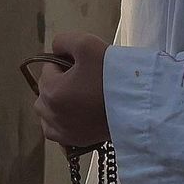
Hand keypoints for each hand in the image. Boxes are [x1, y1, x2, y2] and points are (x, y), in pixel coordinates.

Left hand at [33, 31, 110, 147]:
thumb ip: (64, 41)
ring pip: (47, 112)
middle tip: (85, 79)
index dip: (65, 63)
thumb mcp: (87, 44)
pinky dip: (59, 122)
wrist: (138, 105)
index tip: (85, 66)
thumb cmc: (112, 74)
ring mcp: (63, 131)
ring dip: (56, 102)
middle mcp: (51, 114)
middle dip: (59, 82)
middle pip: (46, 90)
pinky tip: (74, 115)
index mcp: (51, 91)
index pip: (48, 68)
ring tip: (79, 96)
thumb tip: (56, 49)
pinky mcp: (75, 142)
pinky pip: (55, 131)